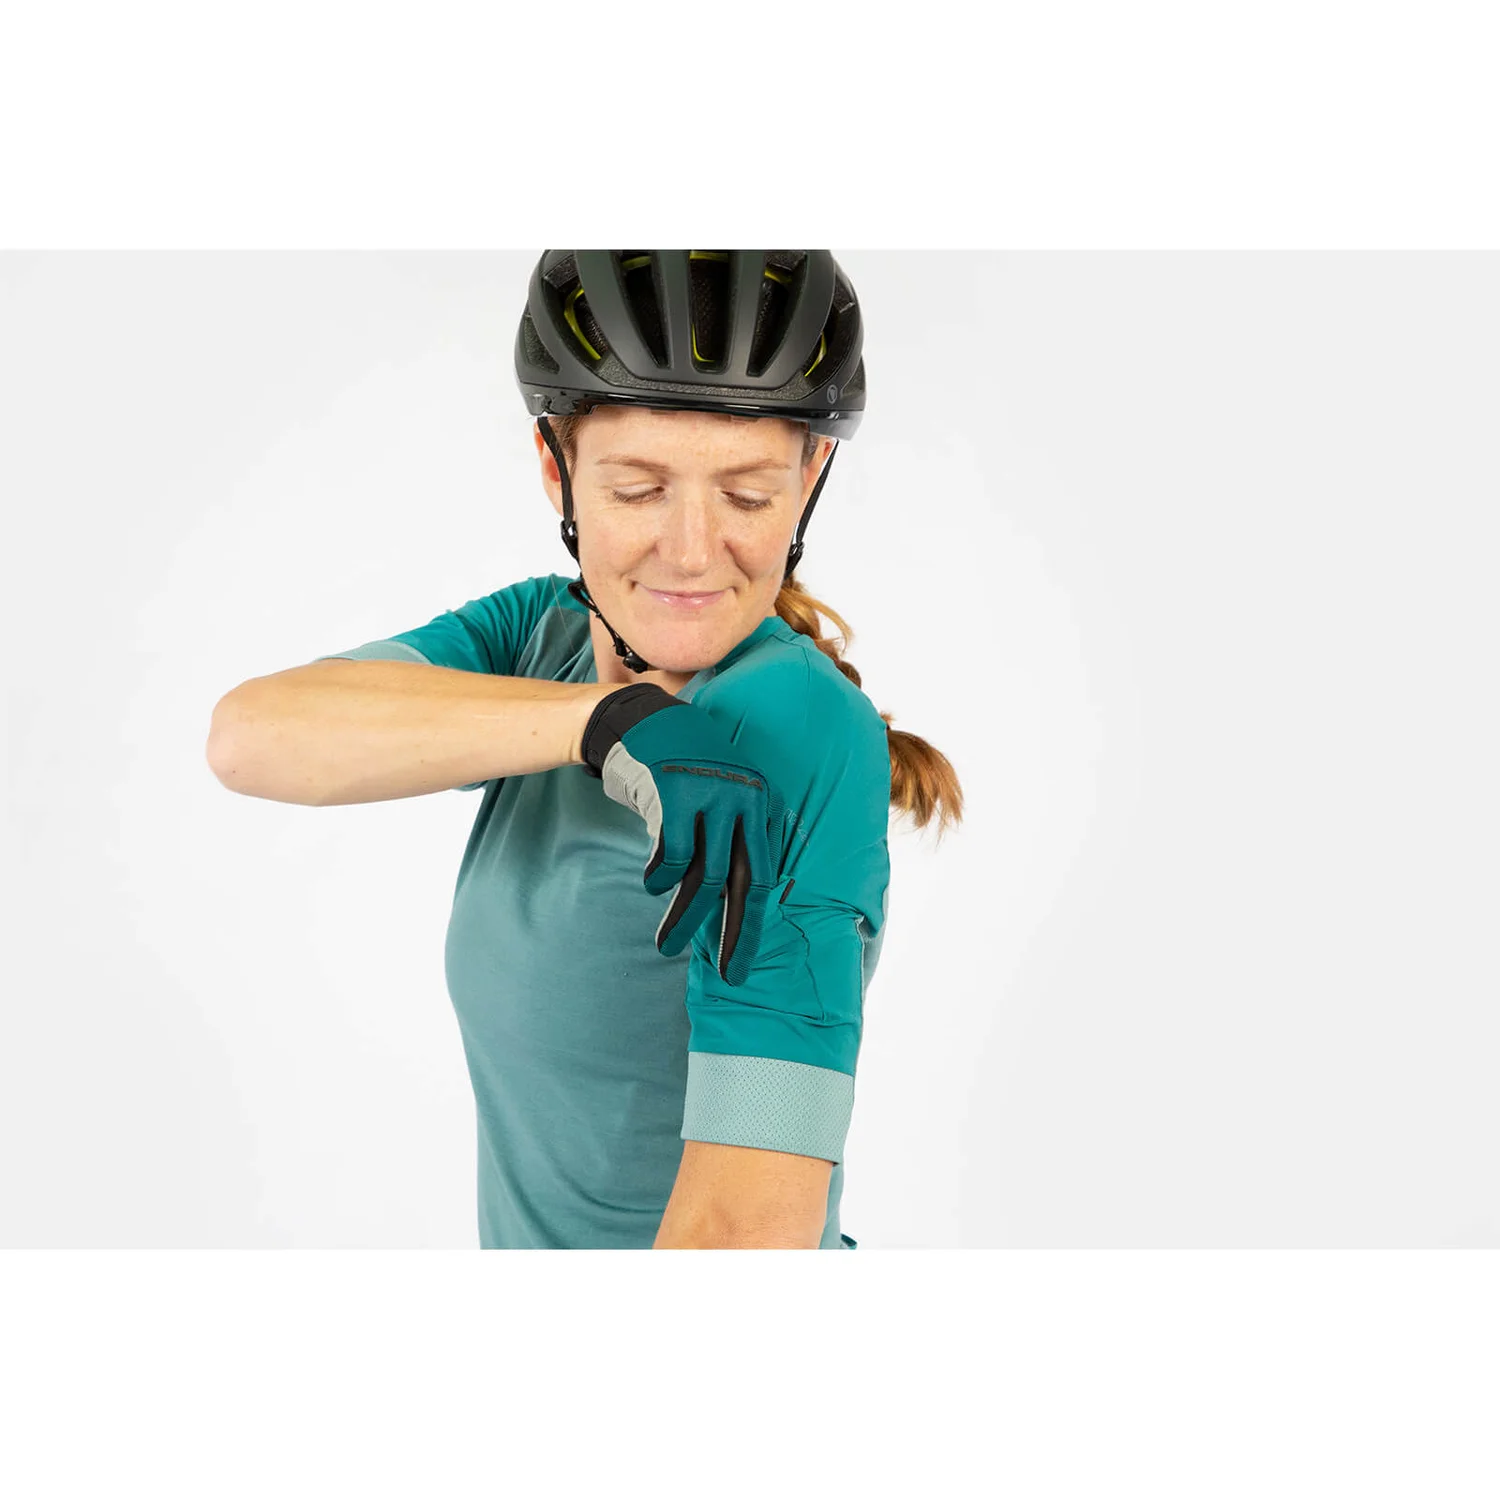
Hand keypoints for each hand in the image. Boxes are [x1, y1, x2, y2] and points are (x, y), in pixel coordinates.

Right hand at [579, 683, 783, 985]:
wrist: (641, 718)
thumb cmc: (678, 770)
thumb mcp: (715, 801)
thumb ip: (726, 843)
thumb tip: (727, 909)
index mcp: (761, 803)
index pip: (762, 877)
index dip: (752, 923)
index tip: (740, 962)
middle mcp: (744, 797)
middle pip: (744, 882)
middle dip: (735, 934)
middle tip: (728, 974)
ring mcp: (711, 793)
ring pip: (704, 876)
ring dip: (684, 918)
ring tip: (667, 946)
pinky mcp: (676, 790)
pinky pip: (672, 854)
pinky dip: (659, 878)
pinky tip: (651, 885)